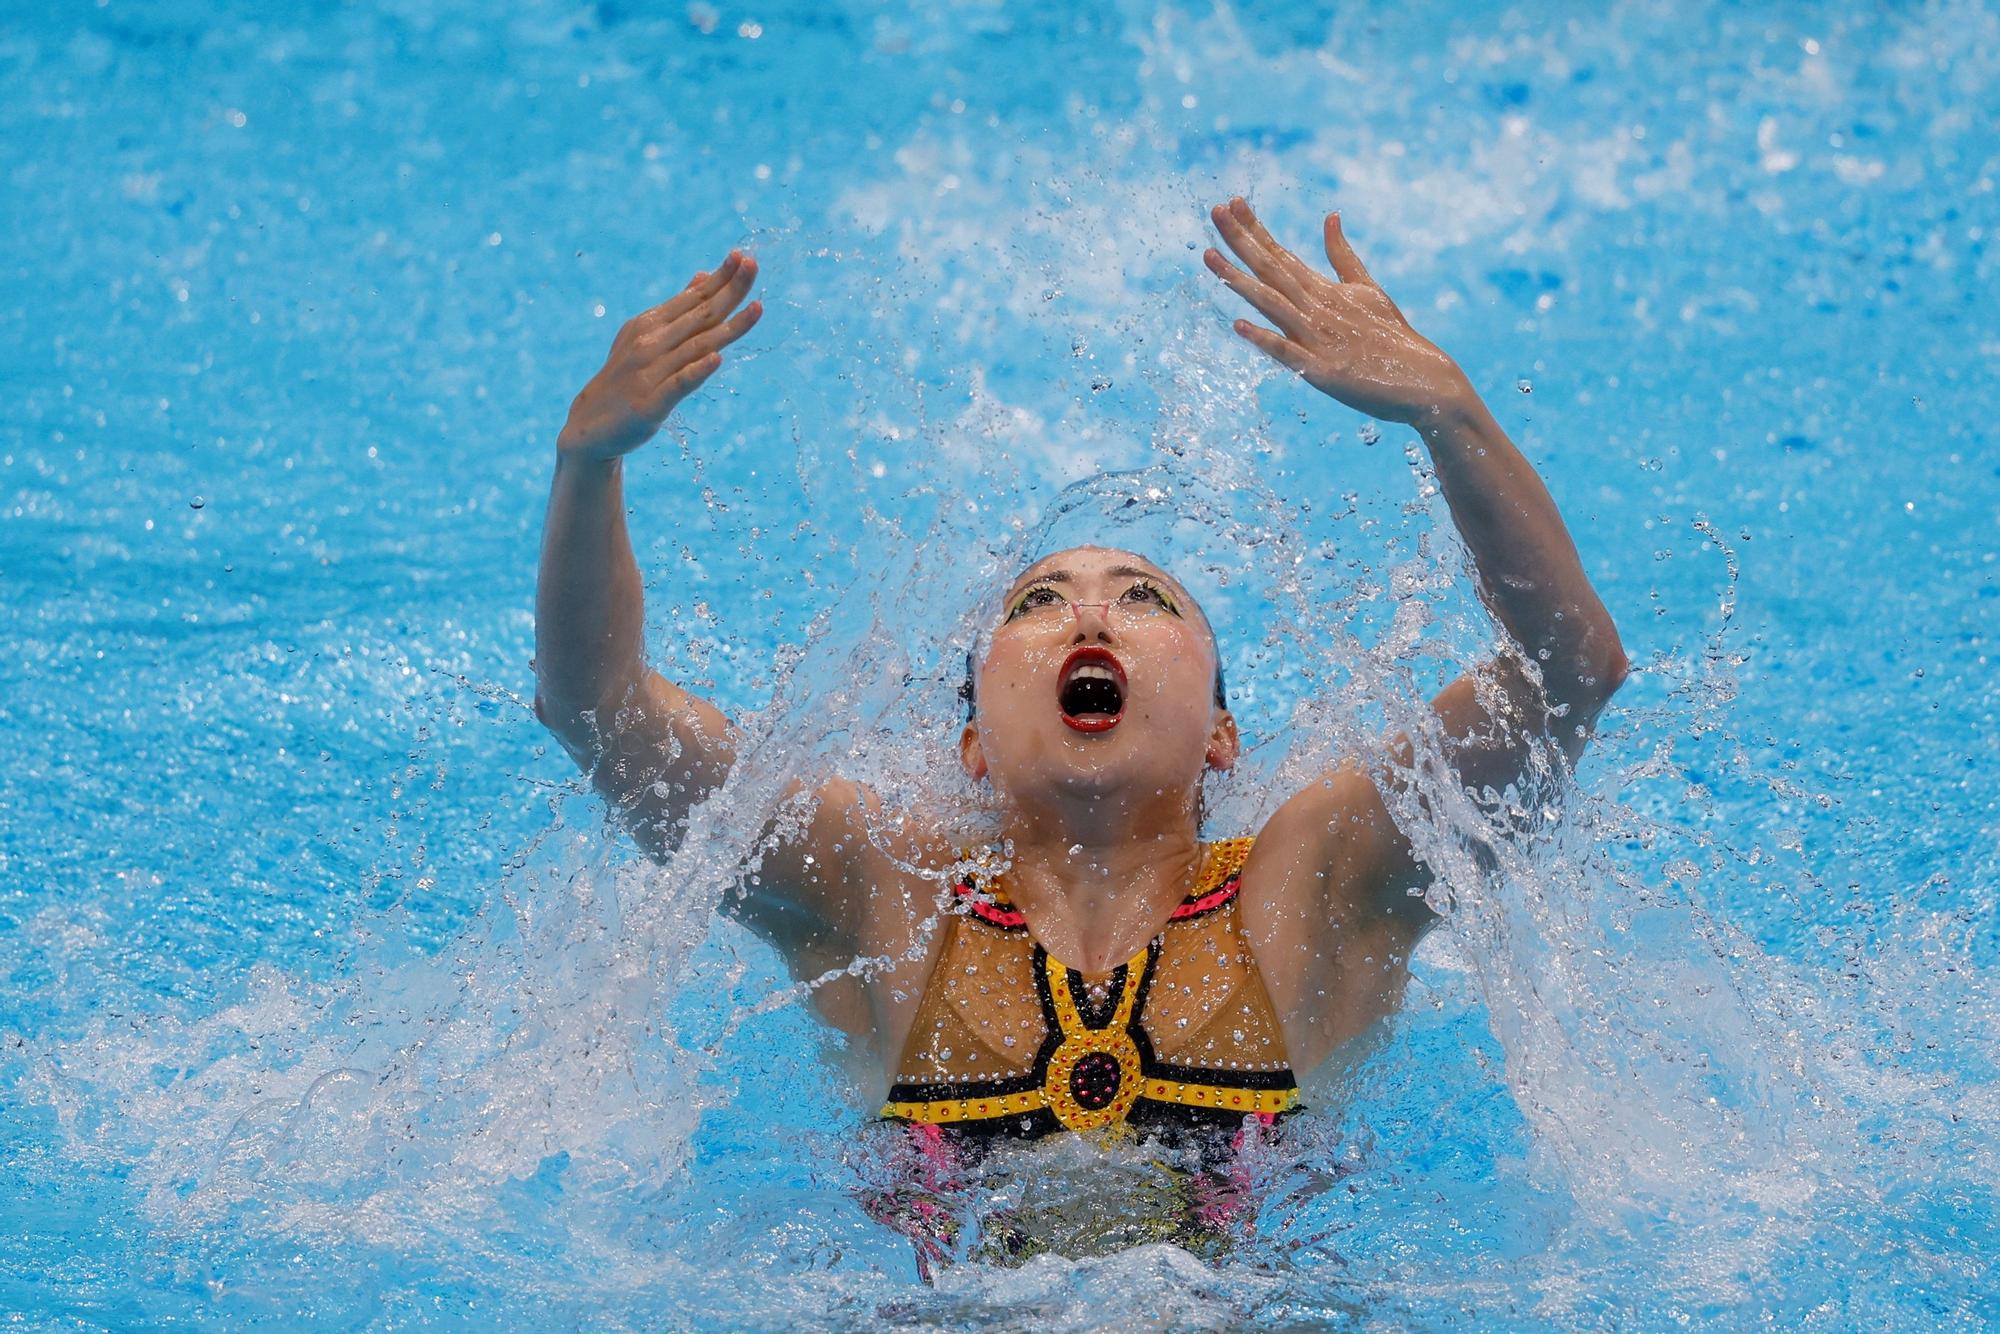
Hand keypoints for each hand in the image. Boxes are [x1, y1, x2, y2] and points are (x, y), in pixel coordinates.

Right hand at [557, 251, 761, 461]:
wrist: (589, 425)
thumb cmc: (626, 379)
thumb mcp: (646, 338)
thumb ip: (677, 312)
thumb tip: (703, 277)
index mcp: (650, 324)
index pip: (693, 298)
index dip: (720, 278)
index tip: (743, 256)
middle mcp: (650, 342)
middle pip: (700, 314)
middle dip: (730, 290)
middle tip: (753, 265)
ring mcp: (650, 372)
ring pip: (697, 345)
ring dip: (729, 327)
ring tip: (758, 308)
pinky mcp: (651, 403)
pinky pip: (678, 384)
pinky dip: (697, 370)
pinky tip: (718, 358)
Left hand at [1204, 199, 1469, 426]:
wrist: (1426, 381)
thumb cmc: (1393, 337)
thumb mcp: (1368, 290)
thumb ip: (1342, 256)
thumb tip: (1330, 216)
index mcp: (1325, 290)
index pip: (1282, 254)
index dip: (1254, 229)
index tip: (1232, 202)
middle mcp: (1317, 308)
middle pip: (1271, 269)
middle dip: (1241, 240)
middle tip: (1215, 210)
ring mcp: (1318, 338)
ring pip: (1271, 303)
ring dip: (1239, 280)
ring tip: (1209, 257)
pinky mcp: (1322, 371)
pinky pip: (1288, 353)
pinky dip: (1264, 339)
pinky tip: (1238, 326)